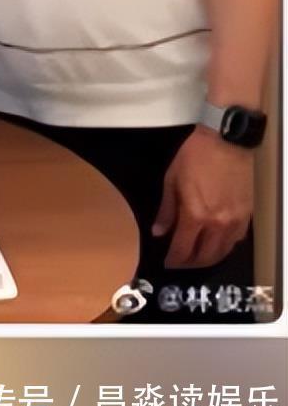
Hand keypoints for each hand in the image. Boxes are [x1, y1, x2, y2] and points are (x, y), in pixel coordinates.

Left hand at [151, 128, 253, 268]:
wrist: (226, 142)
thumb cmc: (194, 157)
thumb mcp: (171, 180)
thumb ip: (166, 210)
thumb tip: (158, 232)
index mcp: (195, 215)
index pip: (183, 248)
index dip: (174, 259)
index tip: (167, 262)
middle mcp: (218, 224)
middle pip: (205, 256)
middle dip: (191, 263)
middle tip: (181, 263)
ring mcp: (235, 222)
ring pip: (223, 252)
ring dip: (209, 258)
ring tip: (196, 258)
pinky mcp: (247, 216)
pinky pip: (236, 241)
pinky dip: (225, 247)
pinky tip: (216, 244)